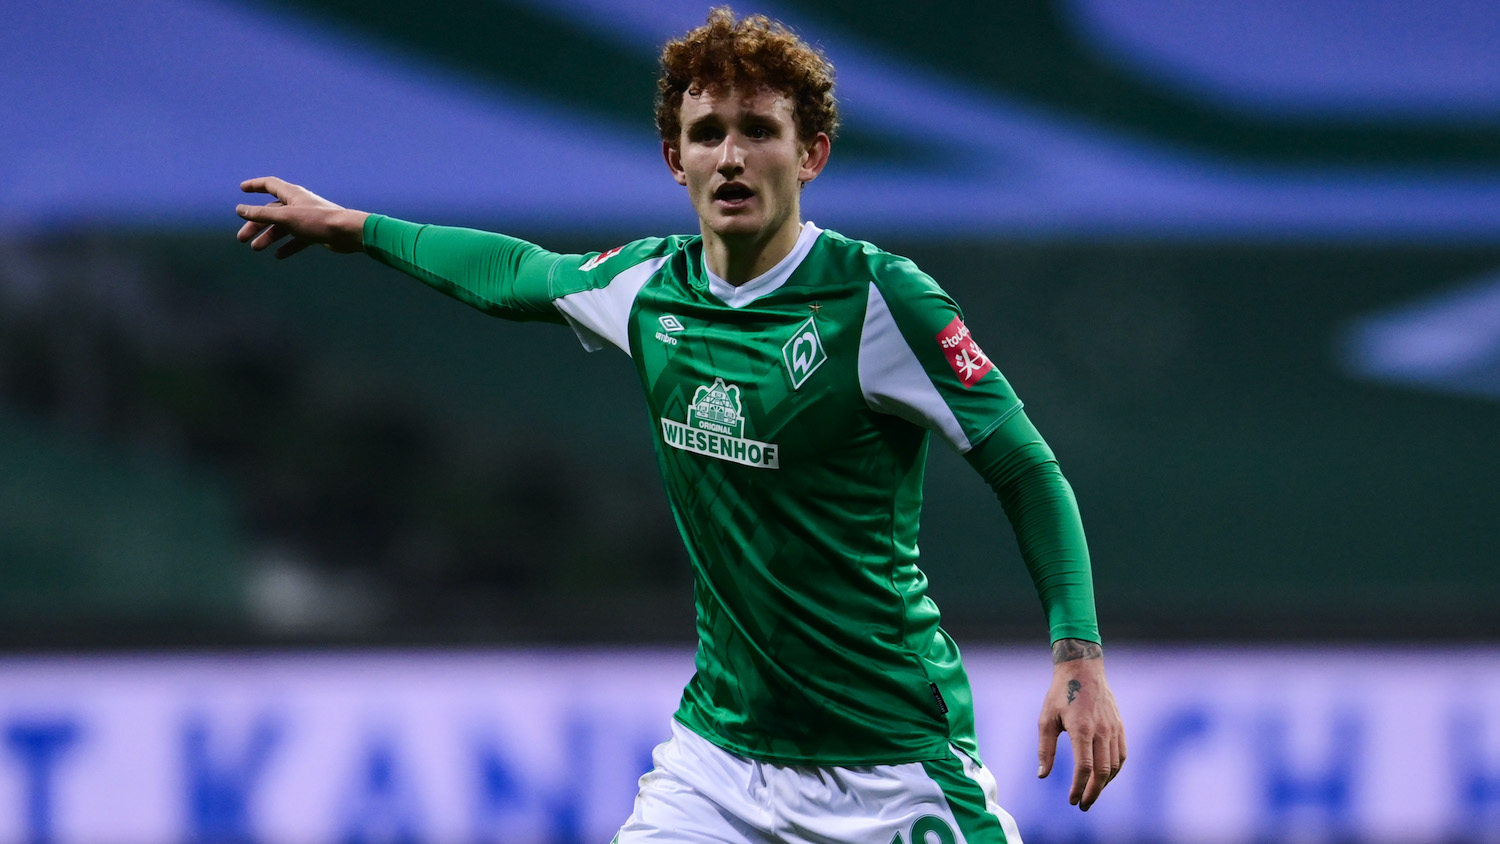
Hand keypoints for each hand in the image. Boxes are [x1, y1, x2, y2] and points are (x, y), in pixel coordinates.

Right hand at [235, 177, 368, 258]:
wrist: (347, 233)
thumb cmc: (317, 221)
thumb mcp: (285, 218)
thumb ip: (261, 214)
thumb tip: (239, 210)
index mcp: (292, 194)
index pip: (269, 185)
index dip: (255, 185)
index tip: (242, 189)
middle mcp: (298, 204)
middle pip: (272, 211)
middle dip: (256, 224)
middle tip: (242, 239)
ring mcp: (307, 218)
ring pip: (283, 226)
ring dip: (269, 237)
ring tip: (256, 248)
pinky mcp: (316, 232)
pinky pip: (297, 238)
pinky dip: (287, 246)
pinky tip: (279, 255)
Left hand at [1037, 638, 1124, 810]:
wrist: (1083, 670)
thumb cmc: (1060, 694)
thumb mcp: (1046, 719)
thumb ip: (1045, 749)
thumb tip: (1042, 776)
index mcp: (1081, 729)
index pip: (1084, 768)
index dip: (1078, 788)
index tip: (1072, 800)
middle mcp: (1101, 731)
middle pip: (1102, 772)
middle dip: (1093, 793)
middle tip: (1082, 805)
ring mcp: (1113, 729)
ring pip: (1114, 766)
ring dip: (1104, 785)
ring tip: (1091, 794)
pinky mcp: (1120, 727)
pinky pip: (1121, 755)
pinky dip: (1114, 771)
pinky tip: (1104, 778)